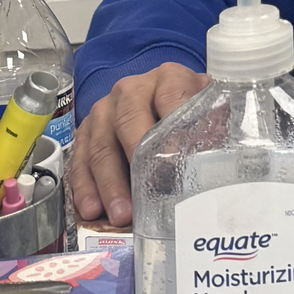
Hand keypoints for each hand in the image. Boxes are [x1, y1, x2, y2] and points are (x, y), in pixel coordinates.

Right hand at [69, 65, 204, 227]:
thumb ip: (213, 130)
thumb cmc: (192, 112)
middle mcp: (131, 89)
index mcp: (169, 78)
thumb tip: (209, 162)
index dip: (171, 132)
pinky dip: (85, 187)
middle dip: (133, 165)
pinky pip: (80, 159)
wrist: (169, 99)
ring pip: (100, 146)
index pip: (170, 99)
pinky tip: (92, 209)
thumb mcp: (210, 113)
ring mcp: (104, 109)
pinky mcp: (87, 131)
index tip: (174, 164)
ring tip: (120, 216)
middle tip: (142, 198)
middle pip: (127, 123)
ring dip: (108, 185)